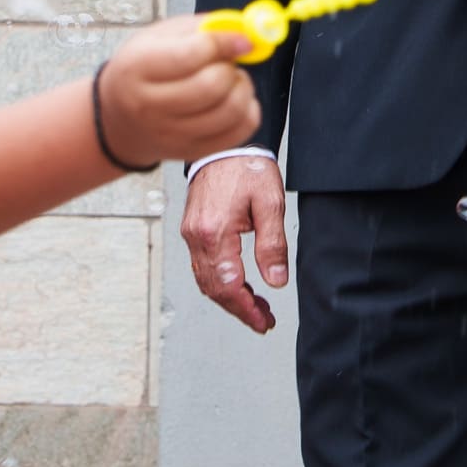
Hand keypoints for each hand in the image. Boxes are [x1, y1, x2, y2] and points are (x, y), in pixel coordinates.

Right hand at [95, 16, 259, 165]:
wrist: (118, 119)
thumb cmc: (145, 68)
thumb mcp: (159, 36)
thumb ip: (201, 28)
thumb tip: (245, 33)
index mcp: (137, 68)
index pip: (190, 55)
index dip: (224, 43)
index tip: (242, 39)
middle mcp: (148, 106)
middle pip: (211, 87)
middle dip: (231, 68)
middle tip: (228, 62)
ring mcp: (169, 134)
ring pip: (230, 112)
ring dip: (243, 89)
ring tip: (232, 80)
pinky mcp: (189, 152)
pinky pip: (237, 134)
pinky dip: (248, 112)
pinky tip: (235, 99)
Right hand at [181, 152, 287, 333]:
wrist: (224, 145)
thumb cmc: (247, 167)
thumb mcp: (270, 203)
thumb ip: (272, 244)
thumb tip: (275, 281)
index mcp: (215, 232)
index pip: (228, 286)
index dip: (246, 309)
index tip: (264, 321)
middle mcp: (197, 237)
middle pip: (214, 289)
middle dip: (239, 309)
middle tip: (263, 320)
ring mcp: (191, 234)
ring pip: (206, 280)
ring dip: (230, 298)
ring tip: (256, 306)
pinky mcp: (192, 230)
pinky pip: (203, 266)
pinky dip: (220, 282)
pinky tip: (238, 285)